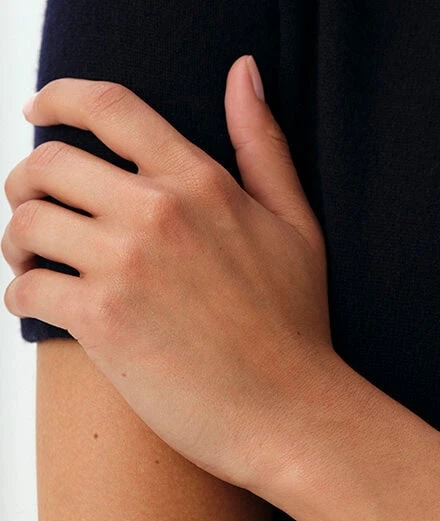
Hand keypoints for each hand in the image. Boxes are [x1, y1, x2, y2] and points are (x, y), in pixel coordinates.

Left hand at [2, 55, 341, 490]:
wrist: (292, 415)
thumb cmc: (298, 329)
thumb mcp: (297, 228)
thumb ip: (264, 148)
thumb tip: (244, 72)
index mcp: (202, 184)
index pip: (109, 109)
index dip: (60, 98)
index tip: (38, 110)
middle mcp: (159, 213)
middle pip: (49, 163)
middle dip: (26, 181)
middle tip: (32, 209)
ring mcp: (127, 266)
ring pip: (28, 222)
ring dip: (18, 240)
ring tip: (31, 261)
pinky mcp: (103, 321)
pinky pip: (27, 287)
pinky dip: (22, 295)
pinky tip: (41, 307)